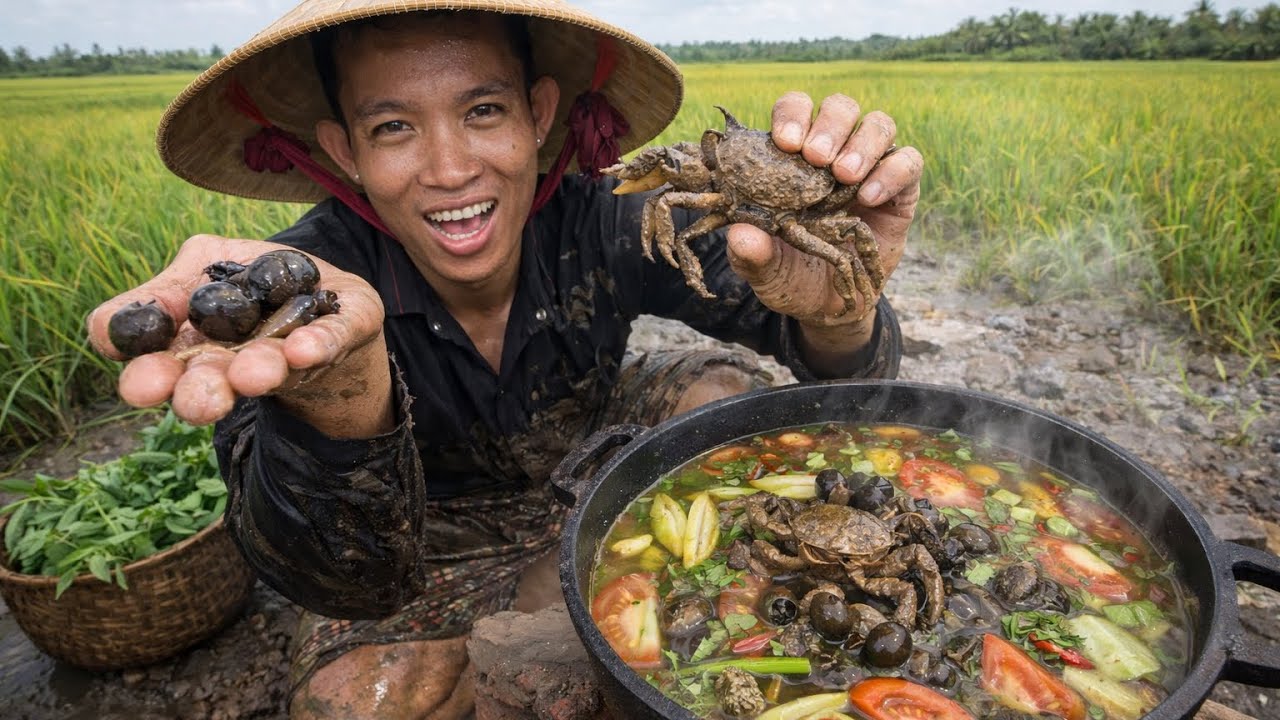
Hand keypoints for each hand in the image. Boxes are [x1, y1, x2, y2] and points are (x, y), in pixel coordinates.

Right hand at [87, 235, 390, 434]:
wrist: (328, 301)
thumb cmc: (251, 292)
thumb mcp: (199, 274)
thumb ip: (166, 293)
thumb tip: (122, 323)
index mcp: (192, 345)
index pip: (157, 363)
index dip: (146, 373)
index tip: (142, 384)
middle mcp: (238, 359)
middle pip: (210, 381)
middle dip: (201, 391)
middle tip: (196, 402)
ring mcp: (291, 350)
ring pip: (269, 366)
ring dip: (259, 369)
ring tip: (255, 374)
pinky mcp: (341, 332)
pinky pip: (331, 338)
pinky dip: (318, 343)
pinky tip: (306, 349)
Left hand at [726, 92, 922, 328]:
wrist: (831, 306)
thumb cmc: (791, 275)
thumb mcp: (765, 270)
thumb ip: (750, 254)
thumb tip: (739, 234)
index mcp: (793, 158)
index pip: (795, 110)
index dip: (792, 115)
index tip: (784, 141)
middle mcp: (834, 154)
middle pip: (840, 108)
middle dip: (828, 124)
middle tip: (815, 155)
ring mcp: (870, 169)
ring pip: (879, 124)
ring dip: (861, 143)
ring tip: (843, 175)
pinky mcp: (900, 189)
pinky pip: (908, 162)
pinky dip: (892, 172)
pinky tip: (869, 196)